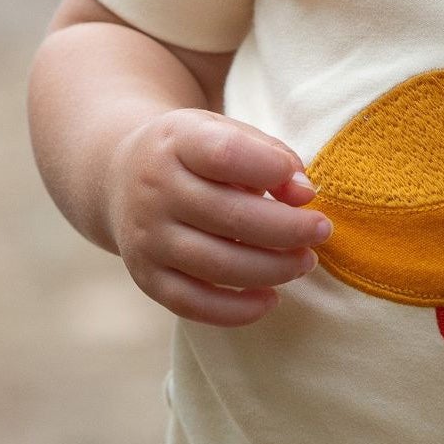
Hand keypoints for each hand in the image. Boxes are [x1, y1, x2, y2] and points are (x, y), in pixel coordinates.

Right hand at [106, 109, 332, 326]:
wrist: (122, 177)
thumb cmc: (195, 157)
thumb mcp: (226, 134)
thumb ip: (270, 156)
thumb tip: (305, 195)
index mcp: (177, 142)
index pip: (225, 154)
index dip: (272, 170)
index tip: (304, 186)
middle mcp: (155, 190)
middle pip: (230, 216)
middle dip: (289, 229)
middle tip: (321, 231)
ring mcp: (147, 237)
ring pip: (217, 264)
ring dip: (273, 269)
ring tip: (305, 261)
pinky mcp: (147, 277)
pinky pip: (193, 304)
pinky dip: (237, 309)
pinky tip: (270, 298)